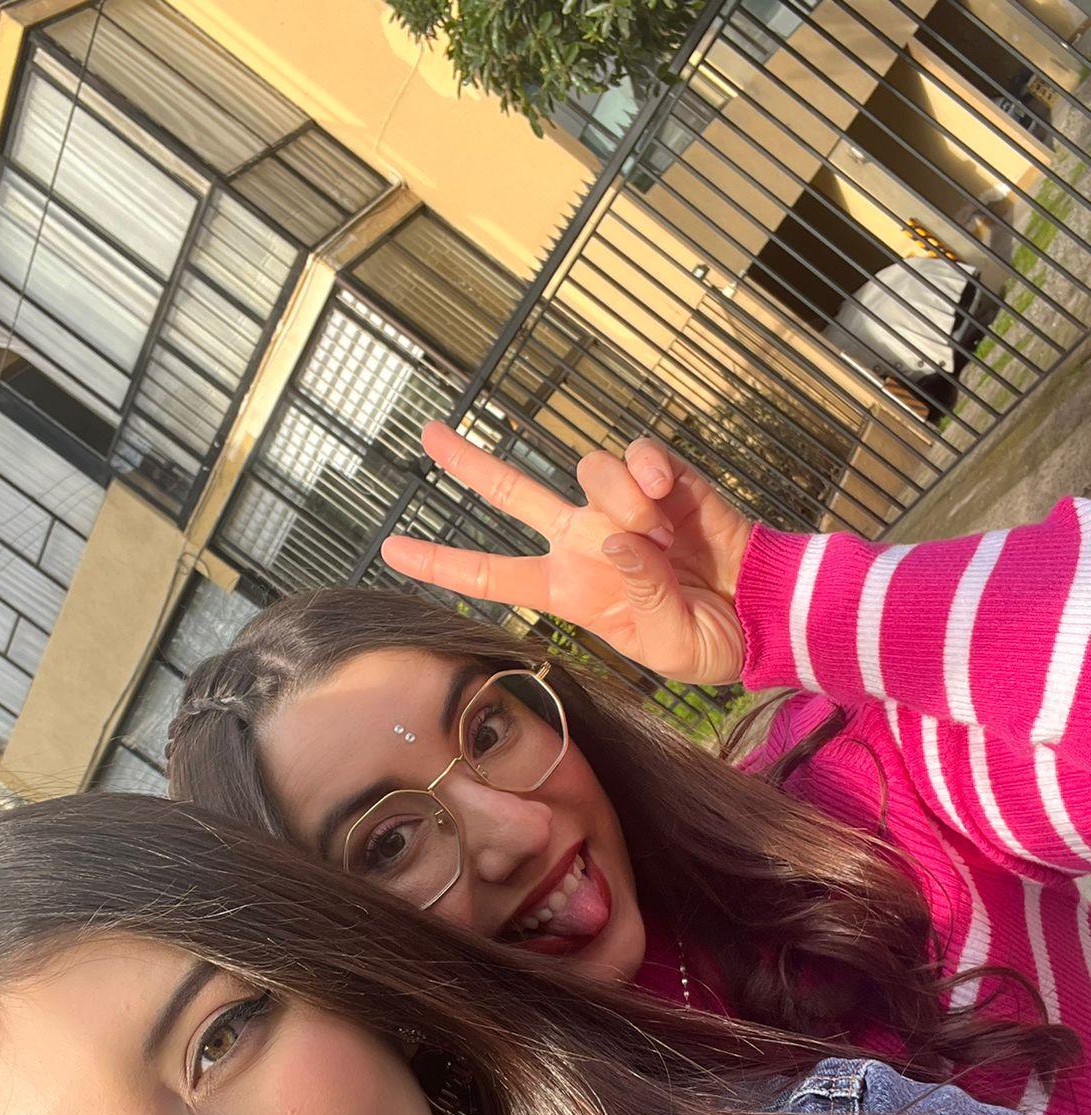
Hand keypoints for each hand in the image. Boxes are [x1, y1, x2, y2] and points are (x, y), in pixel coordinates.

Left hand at [381, 424, 752, 684]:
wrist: (763, 610)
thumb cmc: (709, 639)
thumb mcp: (666, 643)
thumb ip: (638, 595)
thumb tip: (616, 538)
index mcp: (569, 589)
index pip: (492, 573)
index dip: (440, 561)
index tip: (389, 547)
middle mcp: (582, 540)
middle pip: (513, 492)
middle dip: (469, 462)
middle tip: (429, 434)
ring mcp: (620, 505)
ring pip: (587, 472)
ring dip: (621, 500)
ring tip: (663, 537)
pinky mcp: (664, 477)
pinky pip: (637, 453)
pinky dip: (649, 469)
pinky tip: (671, 497)